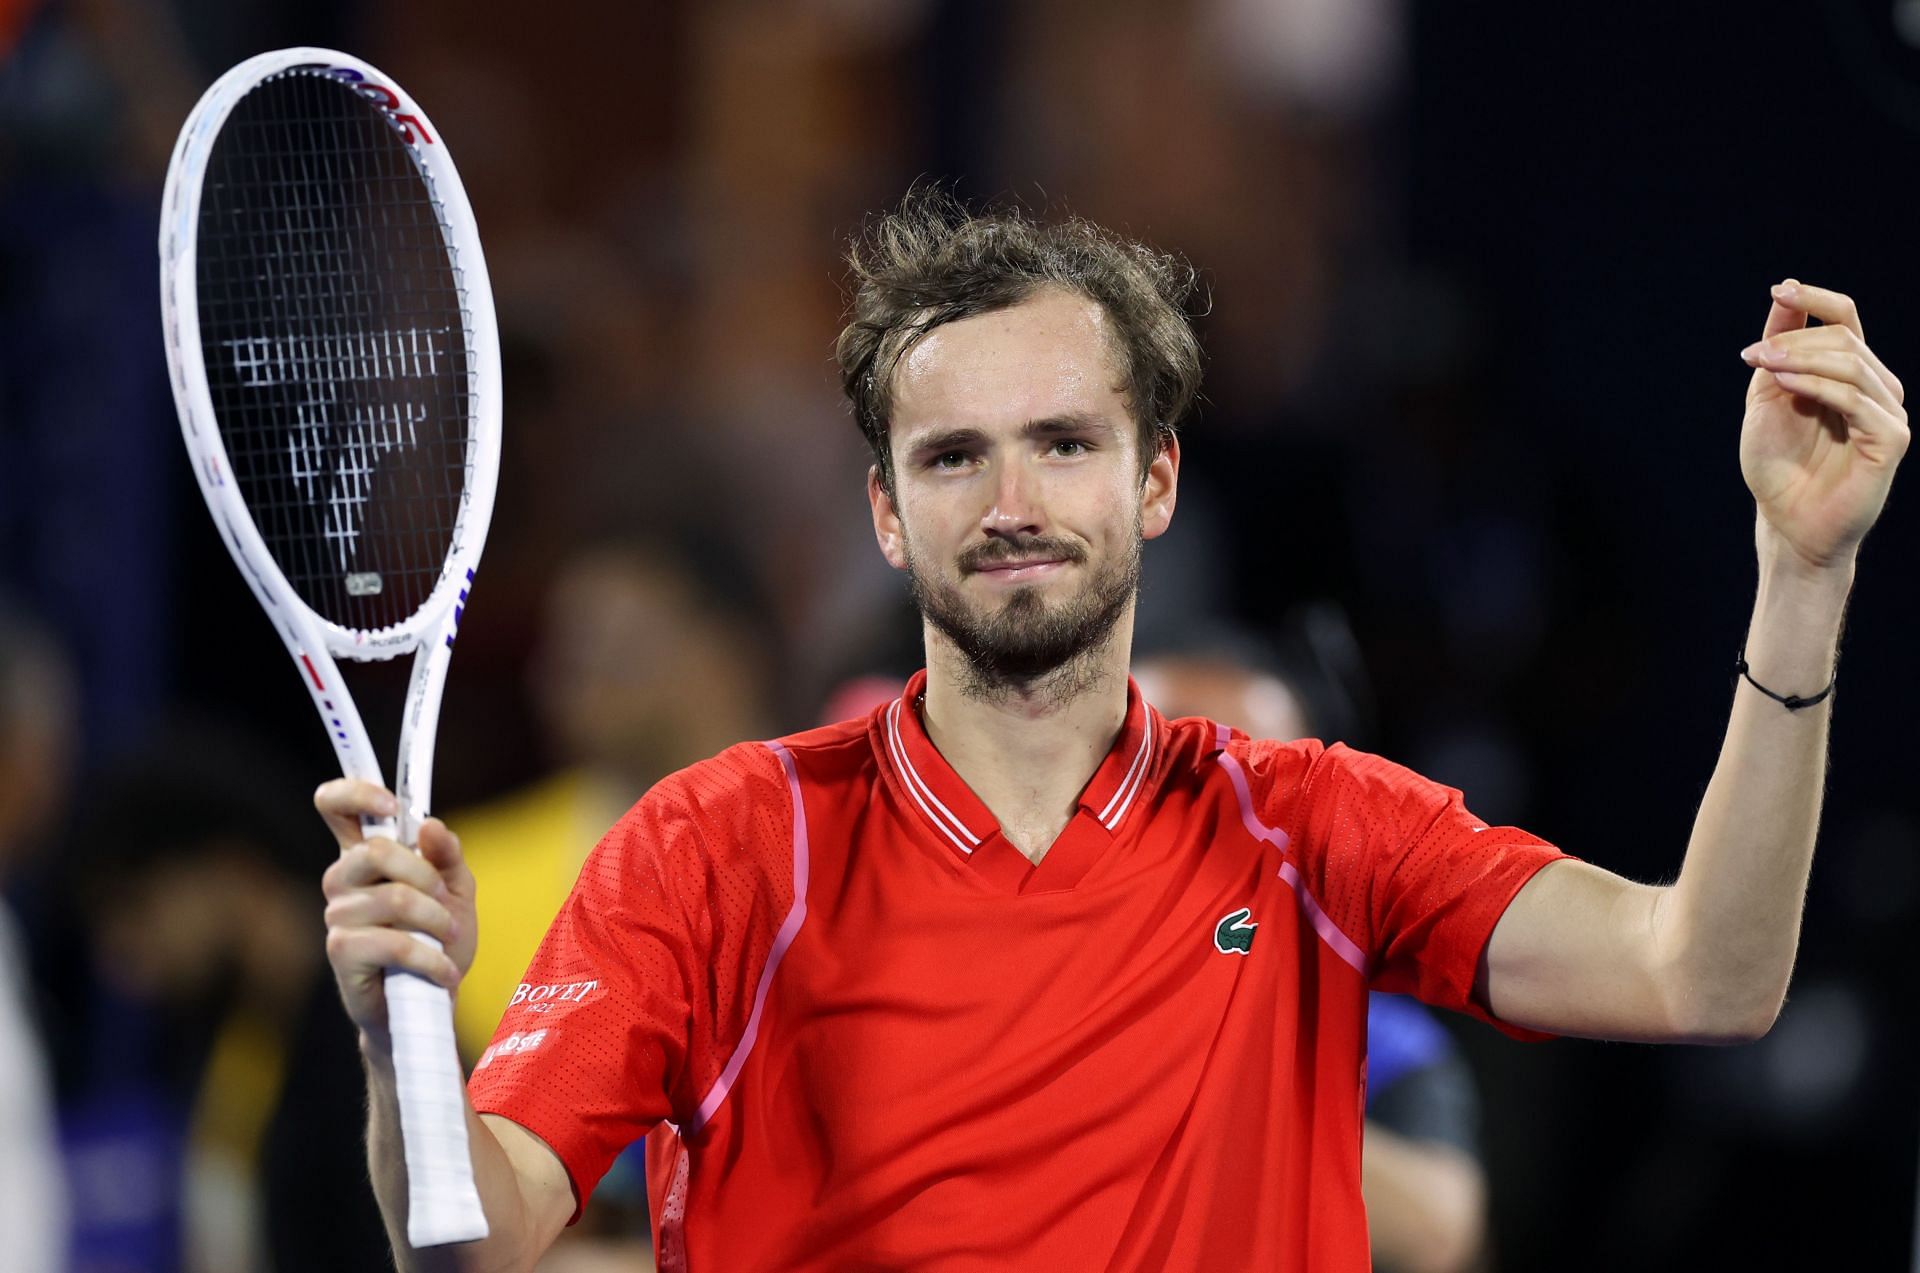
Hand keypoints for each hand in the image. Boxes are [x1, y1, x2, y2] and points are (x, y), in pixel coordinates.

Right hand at [315, 779, 477, 1042]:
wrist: (430, 1002)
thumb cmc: (437, 941)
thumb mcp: (455, 891)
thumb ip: (446, 856)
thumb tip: (430, 826)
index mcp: (365, 856)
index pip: (335, 806)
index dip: (356, 793)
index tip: (393, 806)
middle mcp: (343, 880)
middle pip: (376, 850)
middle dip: (426, 876)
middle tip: (444, 901)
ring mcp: (338, 916)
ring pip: (395, 898)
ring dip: (436, 920)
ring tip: (447, 939)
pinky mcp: (342, 953)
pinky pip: (394, 942)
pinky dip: (431, 957)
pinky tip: (443, 971)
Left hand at [1739, 281, 1908, 571]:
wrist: (1785, 520)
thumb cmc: (1778, 465)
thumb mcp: (1769, 396)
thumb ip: (1779, 350)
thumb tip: (1784, 296)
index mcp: (1849, 374)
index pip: (1846, 319)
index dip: (1815, 300)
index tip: (1779, 290)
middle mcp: (1875, 388)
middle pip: (1846, 338)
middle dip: (1795, 340)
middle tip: (1752, 354)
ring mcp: (1887, 412)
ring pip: (1853, 363)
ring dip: (1802, 359)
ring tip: (1763, 365)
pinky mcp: (1890, 439)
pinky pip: (1857, 399)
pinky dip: (1818, 386)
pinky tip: (1786, 385)